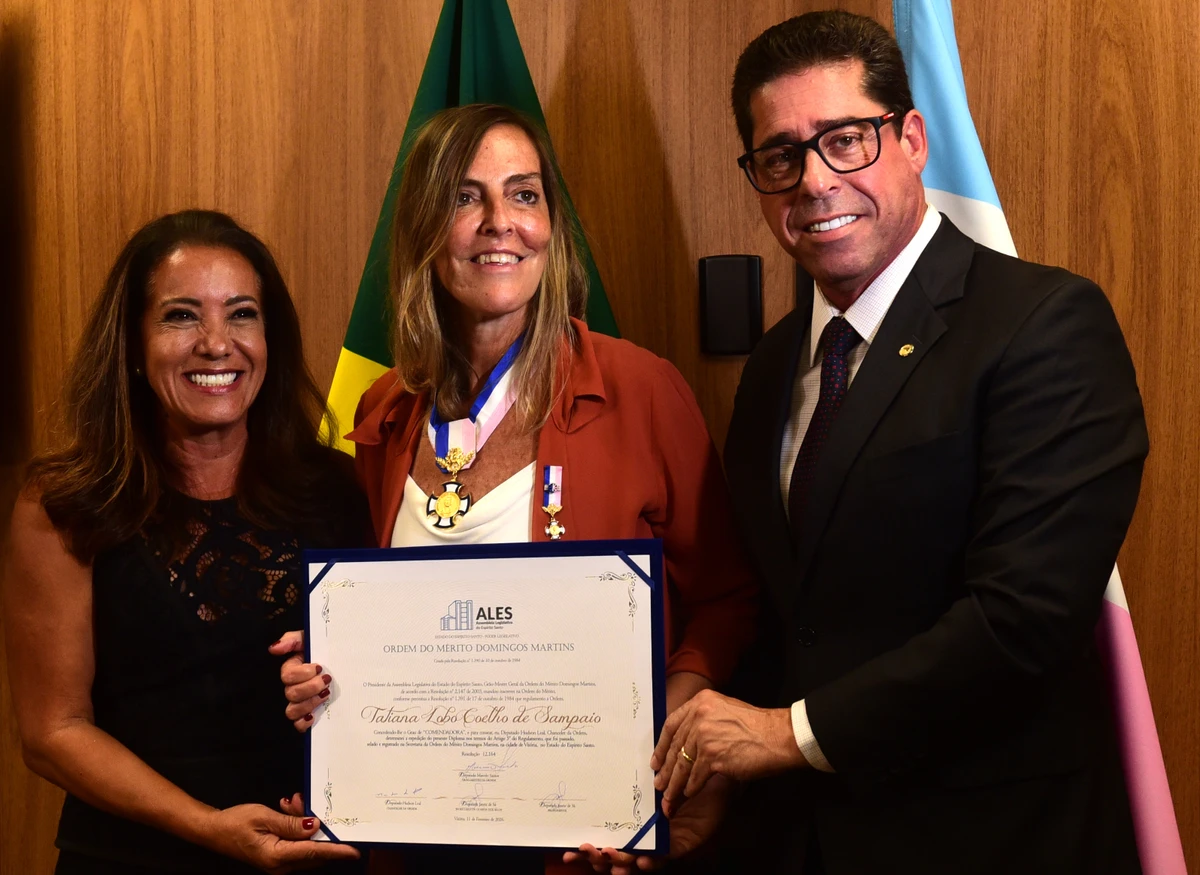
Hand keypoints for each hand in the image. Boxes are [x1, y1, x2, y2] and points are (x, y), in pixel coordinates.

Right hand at [201, 803, 358, 873]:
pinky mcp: (278, 857)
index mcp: (277, 857)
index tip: (355, 850)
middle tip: (304, 803)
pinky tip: (289, 809)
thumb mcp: (264, 817)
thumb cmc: (235, 823)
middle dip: (318, 827)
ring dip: (305, 823)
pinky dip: (298, 827)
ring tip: (291, 803)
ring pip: (306, 845)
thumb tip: (316, 827)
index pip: (314, 853)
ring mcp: (279, 863)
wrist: (213, 830)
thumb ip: (291, 823)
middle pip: (314, 850)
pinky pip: (297, 843)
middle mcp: (281, 865)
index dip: (337, 851)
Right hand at [269, 631, 330, 732]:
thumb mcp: (310, 639)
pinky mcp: (308, 714)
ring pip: (292, 711)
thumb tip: (274, 648)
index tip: (319, 667)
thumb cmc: (325, 649)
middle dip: (311, 687)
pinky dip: (304, 722)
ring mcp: (300, 702)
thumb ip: (292, 640)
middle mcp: (294, 686)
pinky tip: (315, 715)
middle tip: (327, 679)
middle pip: (291, 693)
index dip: (303, 673)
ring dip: (310, 703)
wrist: (344, 659)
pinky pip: (298, 724)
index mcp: (293, 668)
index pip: (287, 676)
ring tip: (326, 694)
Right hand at [563, 775, 733, 872]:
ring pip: (637, 861)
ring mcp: (662, 842)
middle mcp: (645, 834)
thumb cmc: (681, 769)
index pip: (608, 838)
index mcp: (635, 820)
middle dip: (598, 857)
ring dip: (621, 862)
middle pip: (618, 854)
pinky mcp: (682, 845)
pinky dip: (653, 861)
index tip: (571, 847)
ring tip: (608, 856)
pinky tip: (642, 860)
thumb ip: (634, 772)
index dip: (591, 846)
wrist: (713, 772)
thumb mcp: (653, 770)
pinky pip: (666, 858)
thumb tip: (607, 761)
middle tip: (582, 851)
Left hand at [651, 690, 803, 812]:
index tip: (656, 760)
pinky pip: (695, 776)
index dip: (662, 745)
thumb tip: (687, 742)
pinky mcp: (712, 756)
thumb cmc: (757, 726)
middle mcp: (699, 716)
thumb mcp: (725, 711)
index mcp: (700, 702)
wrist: (778, 736)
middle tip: (658, 783)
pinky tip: (688, 793)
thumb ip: (704, 720)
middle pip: (675, 746)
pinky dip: (691, 787)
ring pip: (682, 764)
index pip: (672, 724)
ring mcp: (704, 736)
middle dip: (665, 768)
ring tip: (668, 796)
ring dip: (674, 783)